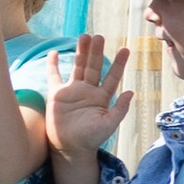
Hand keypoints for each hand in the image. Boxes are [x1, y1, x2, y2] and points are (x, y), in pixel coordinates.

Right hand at [44, 36, 130, 158]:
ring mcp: (72, 91)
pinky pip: (54, 76)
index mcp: (102, 97)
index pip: (112, 76)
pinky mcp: (57, 94)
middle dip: (96, 52)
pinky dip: (52, 65)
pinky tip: (53, 52)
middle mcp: (88, 90)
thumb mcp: (109, 124)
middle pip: (94, 66)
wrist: (70, 147)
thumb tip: (130, 92)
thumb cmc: (91, 138)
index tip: (126, 49)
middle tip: (99, 36)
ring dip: (80, 52)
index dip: (119, 63)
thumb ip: (120, 109)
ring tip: (84, 36)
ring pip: (77, 67)